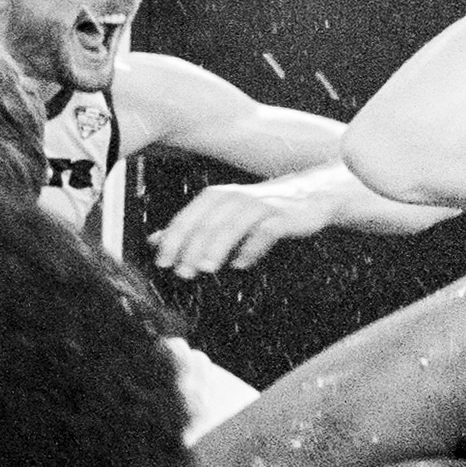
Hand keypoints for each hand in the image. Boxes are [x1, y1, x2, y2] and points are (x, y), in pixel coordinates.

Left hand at [150, 175, 340, 278]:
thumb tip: (155, 241)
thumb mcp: (223, 213)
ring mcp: (260, 205)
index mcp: (216, 197)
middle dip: (192, 249)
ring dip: (217, 248)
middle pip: (207, 223)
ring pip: (232, 226)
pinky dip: (251, 248)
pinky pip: (264, 232)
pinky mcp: (283, 216)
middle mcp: (235, 197)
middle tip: (182, 271)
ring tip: (206, 268)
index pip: (187, 218)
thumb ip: (192, 226)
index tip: (162, 262)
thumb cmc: (260, 208)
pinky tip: (241, 264)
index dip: (173, 240)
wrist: (310, 194)